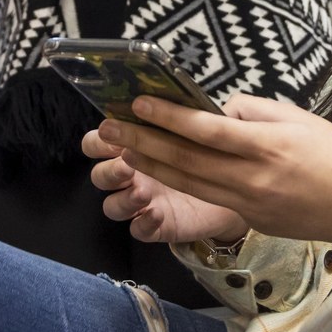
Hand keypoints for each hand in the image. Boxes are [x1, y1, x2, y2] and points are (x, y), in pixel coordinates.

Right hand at [83, 127, 248, 244]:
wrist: (235, 185)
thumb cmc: (208, 149)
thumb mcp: (195, 126)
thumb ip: (177, 114)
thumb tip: (171, 101)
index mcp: (133, 147)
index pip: (97, 143)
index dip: (98, 140)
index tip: (111, 132)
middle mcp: (132, 176)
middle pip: (99, 176)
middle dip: (107, 171)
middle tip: (126, 164)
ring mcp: (142, 203)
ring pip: (112, 206)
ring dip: (123, 199)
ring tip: (143, 192)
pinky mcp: (158, 226)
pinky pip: (138, 230)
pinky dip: (142, 223)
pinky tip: (157, 214)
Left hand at [98, 94, 331, 258]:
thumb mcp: (301, 118)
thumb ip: (256, 111)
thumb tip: (220, 109)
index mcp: (269, 146)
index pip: (206, 130)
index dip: (168, 117)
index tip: (137, 103)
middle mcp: (254, 178)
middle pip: (186, 160)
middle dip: (143, 143)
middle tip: (109, 128)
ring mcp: (250, 204)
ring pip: (188, 184)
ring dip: (150, 166)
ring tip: (121, 150)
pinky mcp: (250, 220)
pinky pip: (207, 199)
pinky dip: (177, 184)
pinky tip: (156, 171)